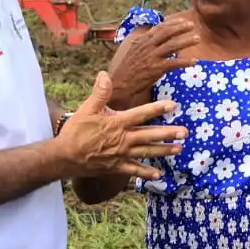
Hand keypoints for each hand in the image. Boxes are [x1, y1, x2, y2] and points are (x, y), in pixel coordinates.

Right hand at [56, 71, 186, 179]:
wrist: (64, 156)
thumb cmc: (75, 131)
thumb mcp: (86, 109)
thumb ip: (99, 93)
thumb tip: (104, 74)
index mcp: (117, 123)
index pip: (141, 114)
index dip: (157, 109)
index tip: (173, 105)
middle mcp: (122, 139)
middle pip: (149, 135)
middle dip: (168, 133)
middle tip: (185, 132)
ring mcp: (121, 154)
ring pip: (146, 152)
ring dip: (163, 151)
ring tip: (179, 149)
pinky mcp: (116, 166)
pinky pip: (134, 170)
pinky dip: (146, 172)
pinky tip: (159, 173)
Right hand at [109, 19, 199, 107]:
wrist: (120, 83)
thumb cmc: (128, 68)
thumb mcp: (134, 50)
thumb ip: (144, 42)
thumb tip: (151, 33)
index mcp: (142, 40)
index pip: (159, 28)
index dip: (172, 23)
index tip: (183, 20)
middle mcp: (147, 46)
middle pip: (167, 33)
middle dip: (181, 28)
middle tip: (193, 25)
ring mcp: (152, 57)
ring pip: (173, 46)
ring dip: (186, 41)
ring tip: (197, 38)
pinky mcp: (156, 69)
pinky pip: (174, 63)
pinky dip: (185, 62)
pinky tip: (194, 61)